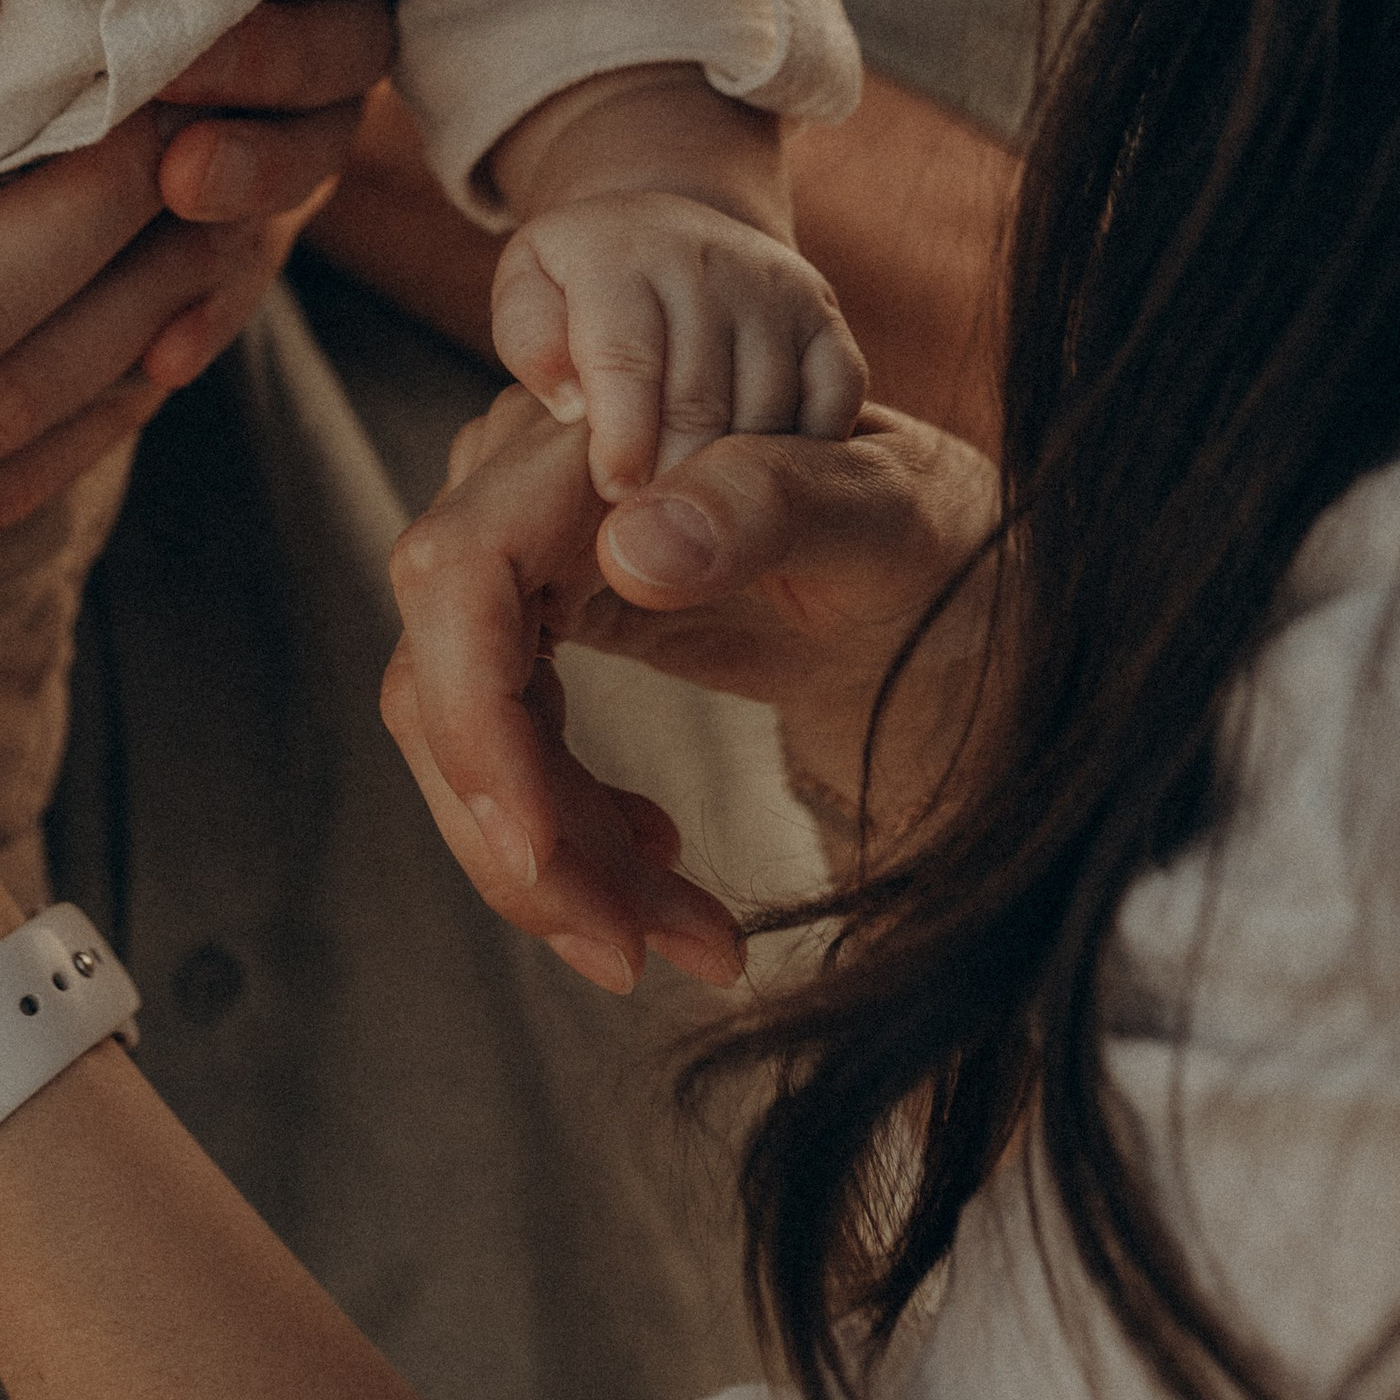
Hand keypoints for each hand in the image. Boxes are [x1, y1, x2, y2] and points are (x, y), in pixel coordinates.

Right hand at [381, 387, 998, 994]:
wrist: (954, 582)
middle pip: (445, 679)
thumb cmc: (934, 532)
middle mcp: (537, 498)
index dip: (471, 711)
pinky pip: (511, 754)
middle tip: (635, 954)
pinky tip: (663, 872)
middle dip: (526, 833)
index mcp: (600, 444)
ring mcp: (536, 569)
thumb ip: (775, 503)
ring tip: (695, 942)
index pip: (462, 570)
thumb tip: (634, 548)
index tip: (536, 848)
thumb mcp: (887, 514)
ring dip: (558, 866)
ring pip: (470, 739)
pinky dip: (573, 842)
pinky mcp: (551, 632)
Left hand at [491, 198, 864, 494]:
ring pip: (767, 411)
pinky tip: (761, 487)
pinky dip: (803, 456)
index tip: (614, 493)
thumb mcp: (531, 291)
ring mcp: (777, 288)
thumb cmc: (584, 291)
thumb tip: (571, 400)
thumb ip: (533, 342)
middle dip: (670, 478)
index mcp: (624, 253)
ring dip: (731, 481)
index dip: (620, 438)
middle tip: (649, 531)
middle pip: (699, 399)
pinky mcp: (826, 318)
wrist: (670, 237)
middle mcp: (709, 260)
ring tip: (696, 522)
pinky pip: (832, 402)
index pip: (626, 358)